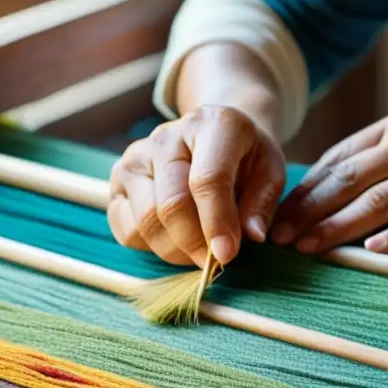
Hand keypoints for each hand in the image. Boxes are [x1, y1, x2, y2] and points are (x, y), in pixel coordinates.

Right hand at [107, 105, 285, 267]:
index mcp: (213, 125)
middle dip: (195, 244)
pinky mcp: (117, 180)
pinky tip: (177, 241)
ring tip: (200, 252)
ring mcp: (136, 158)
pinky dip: (152, 247)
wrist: (211, 137)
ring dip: (176, 250)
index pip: (208, 179)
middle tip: (216, 262)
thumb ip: (263, 203)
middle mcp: (167, 136)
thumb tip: (253, 236)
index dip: (217, 222)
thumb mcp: (270, 171)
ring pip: (146, 221)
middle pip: (172, 204)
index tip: (227, 255)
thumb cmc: (245, 158)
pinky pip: (127, 229)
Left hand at [270, 111, 387, 254]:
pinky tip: (371, 250)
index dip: (305, 190)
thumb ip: (370, 162)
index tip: (278, 214)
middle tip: (281, 237)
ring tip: (310, 247)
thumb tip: (312, 193)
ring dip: (338, 227)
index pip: (339, 160)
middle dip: (310, 210)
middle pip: (351, 180)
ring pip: (379, 202)